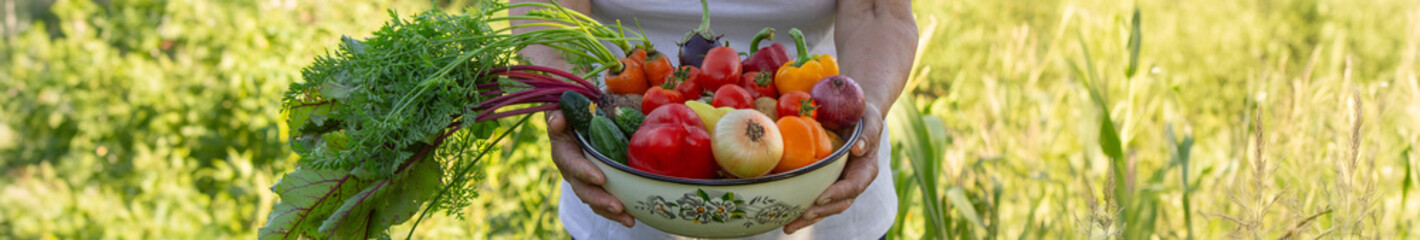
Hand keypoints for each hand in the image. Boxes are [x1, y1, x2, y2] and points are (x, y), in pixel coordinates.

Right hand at [546, 110, 635, 227]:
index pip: (571, 163)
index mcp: (563, 149)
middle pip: (582, 189)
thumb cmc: (575, 107)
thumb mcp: (564, 105)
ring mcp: (583, 179)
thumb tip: (557, 121)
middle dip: (600, 200)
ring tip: (629, 220)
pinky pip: (604, 201)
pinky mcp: (597, 184)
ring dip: (611, 212)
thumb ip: (558, 112)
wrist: (582, 114)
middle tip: (618, 206)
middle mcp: (571, 169)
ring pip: (594, 200)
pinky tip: (632, 218)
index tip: (600, 178)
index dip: (583, 172)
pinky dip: (617, 211)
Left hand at [783, 105, 884, 233]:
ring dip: (806, 219)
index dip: (839, 193)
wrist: (856, 117)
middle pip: (838, 204)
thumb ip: (868, 134)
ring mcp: (838, 185)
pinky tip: (783, 217)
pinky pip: (813, 198)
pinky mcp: (825, 184)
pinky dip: (800, 208)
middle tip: (801, 216)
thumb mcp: (871, 121)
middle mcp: (852, 182)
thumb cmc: (864, 117)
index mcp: (866, 170)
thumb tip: (858, 149)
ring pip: (824, 207)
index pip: (854, 186)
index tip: (822, 197)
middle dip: (820, 212)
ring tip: (787, 227)